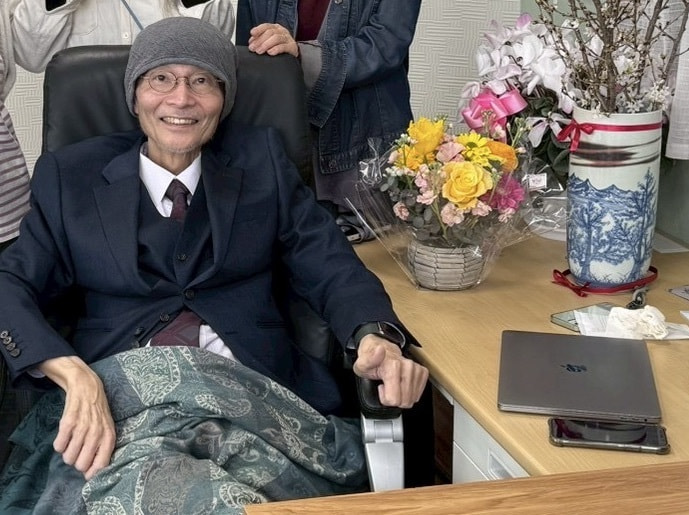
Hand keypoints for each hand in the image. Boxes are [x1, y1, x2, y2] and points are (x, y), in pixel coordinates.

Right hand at [38, 356, 115, 479]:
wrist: (87, 386)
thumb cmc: (98, 412)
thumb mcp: (107, 428)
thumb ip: (102, 448)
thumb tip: (91, 473)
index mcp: (109, 436)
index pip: (101, 465)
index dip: (91, 473)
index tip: (85, 473)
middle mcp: (97, 433)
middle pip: (81, 465)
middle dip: (76, 462)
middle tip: (77, 451)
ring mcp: (83, 427)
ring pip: (68, 458)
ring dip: (66, 454)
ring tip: (70, 442)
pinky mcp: (68, 422)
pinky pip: (58, 446)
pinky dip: (58, 445)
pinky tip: (64, 437)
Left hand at [247, 23, 298, 57]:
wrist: (292, 55)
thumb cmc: (279, 48)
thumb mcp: (269, 42)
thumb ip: (260, 40)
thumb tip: (251, 42)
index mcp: (275, 28)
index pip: (266, 26)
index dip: (259, 29)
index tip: (252, 33)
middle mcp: (282, 31)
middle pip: (270, 32)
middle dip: (260, 40)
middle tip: (253, 48)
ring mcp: (288, 38)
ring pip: (276, 38)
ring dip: (266, 45)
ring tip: (259, 51)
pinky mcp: (292, 47)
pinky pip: (284, 47)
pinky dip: (276, 49)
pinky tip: (270, 52)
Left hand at [352, 335, 428, 407]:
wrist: (382, 349)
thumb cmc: (371, 360)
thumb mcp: (362, 364)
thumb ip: (368, 360)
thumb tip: (379, 350)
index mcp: (393, 366)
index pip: (394, 399)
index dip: (385, 398)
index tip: (381, 387)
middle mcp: (408, 366)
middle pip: (405, 401)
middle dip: (394, 399)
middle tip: (387, 386)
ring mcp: (416, 369)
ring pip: (412, 399)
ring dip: (402, 395)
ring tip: (394, 384)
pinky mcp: (423, 372)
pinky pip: (419, 393)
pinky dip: (410, 393)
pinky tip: (402, 385)